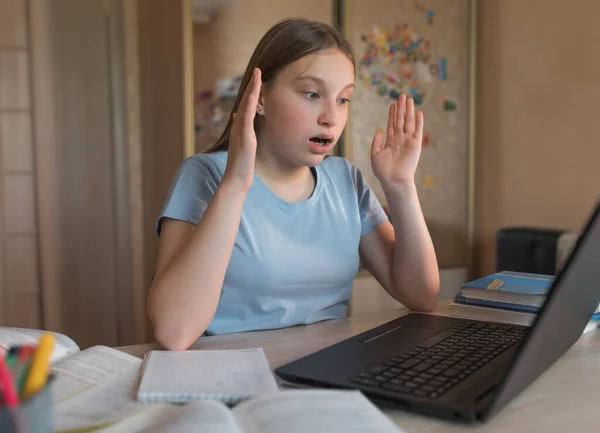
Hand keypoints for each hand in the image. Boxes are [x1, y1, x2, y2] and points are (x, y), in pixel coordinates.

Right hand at [223, 68, 261, 191]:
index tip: (258, 78)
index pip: (247, 105)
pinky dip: (250, 104)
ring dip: (252, 90)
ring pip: (246, 105)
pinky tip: (254, 94)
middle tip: (258, 69)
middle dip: (252, 85)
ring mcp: (241, 130)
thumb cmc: (241, 164)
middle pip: (246, 101)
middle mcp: (239, 126)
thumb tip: (238, 114)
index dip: (252, 91)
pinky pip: (247, 117)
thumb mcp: (243, 143)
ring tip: (258, 75)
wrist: (236, 179)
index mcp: (240, 127)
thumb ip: (241, 128)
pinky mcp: (244, 137)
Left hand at [370, 94, 423, 189]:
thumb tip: (379, 131)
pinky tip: (418, 113)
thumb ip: (376, 143)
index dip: (392, 114)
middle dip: (401, 108)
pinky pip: (417, 131)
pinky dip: (418, 122)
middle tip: (401, 96)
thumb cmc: (383, 171)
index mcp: (391, 142)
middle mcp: (400, 140)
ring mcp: (408, 142)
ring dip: (409, 111)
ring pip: (408, 123)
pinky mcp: (416, 145)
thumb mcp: (375, 155)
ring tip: (409, 99)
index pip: (392, 124)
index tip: (393, 104)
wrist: (394, 180)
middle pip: (401, 120)